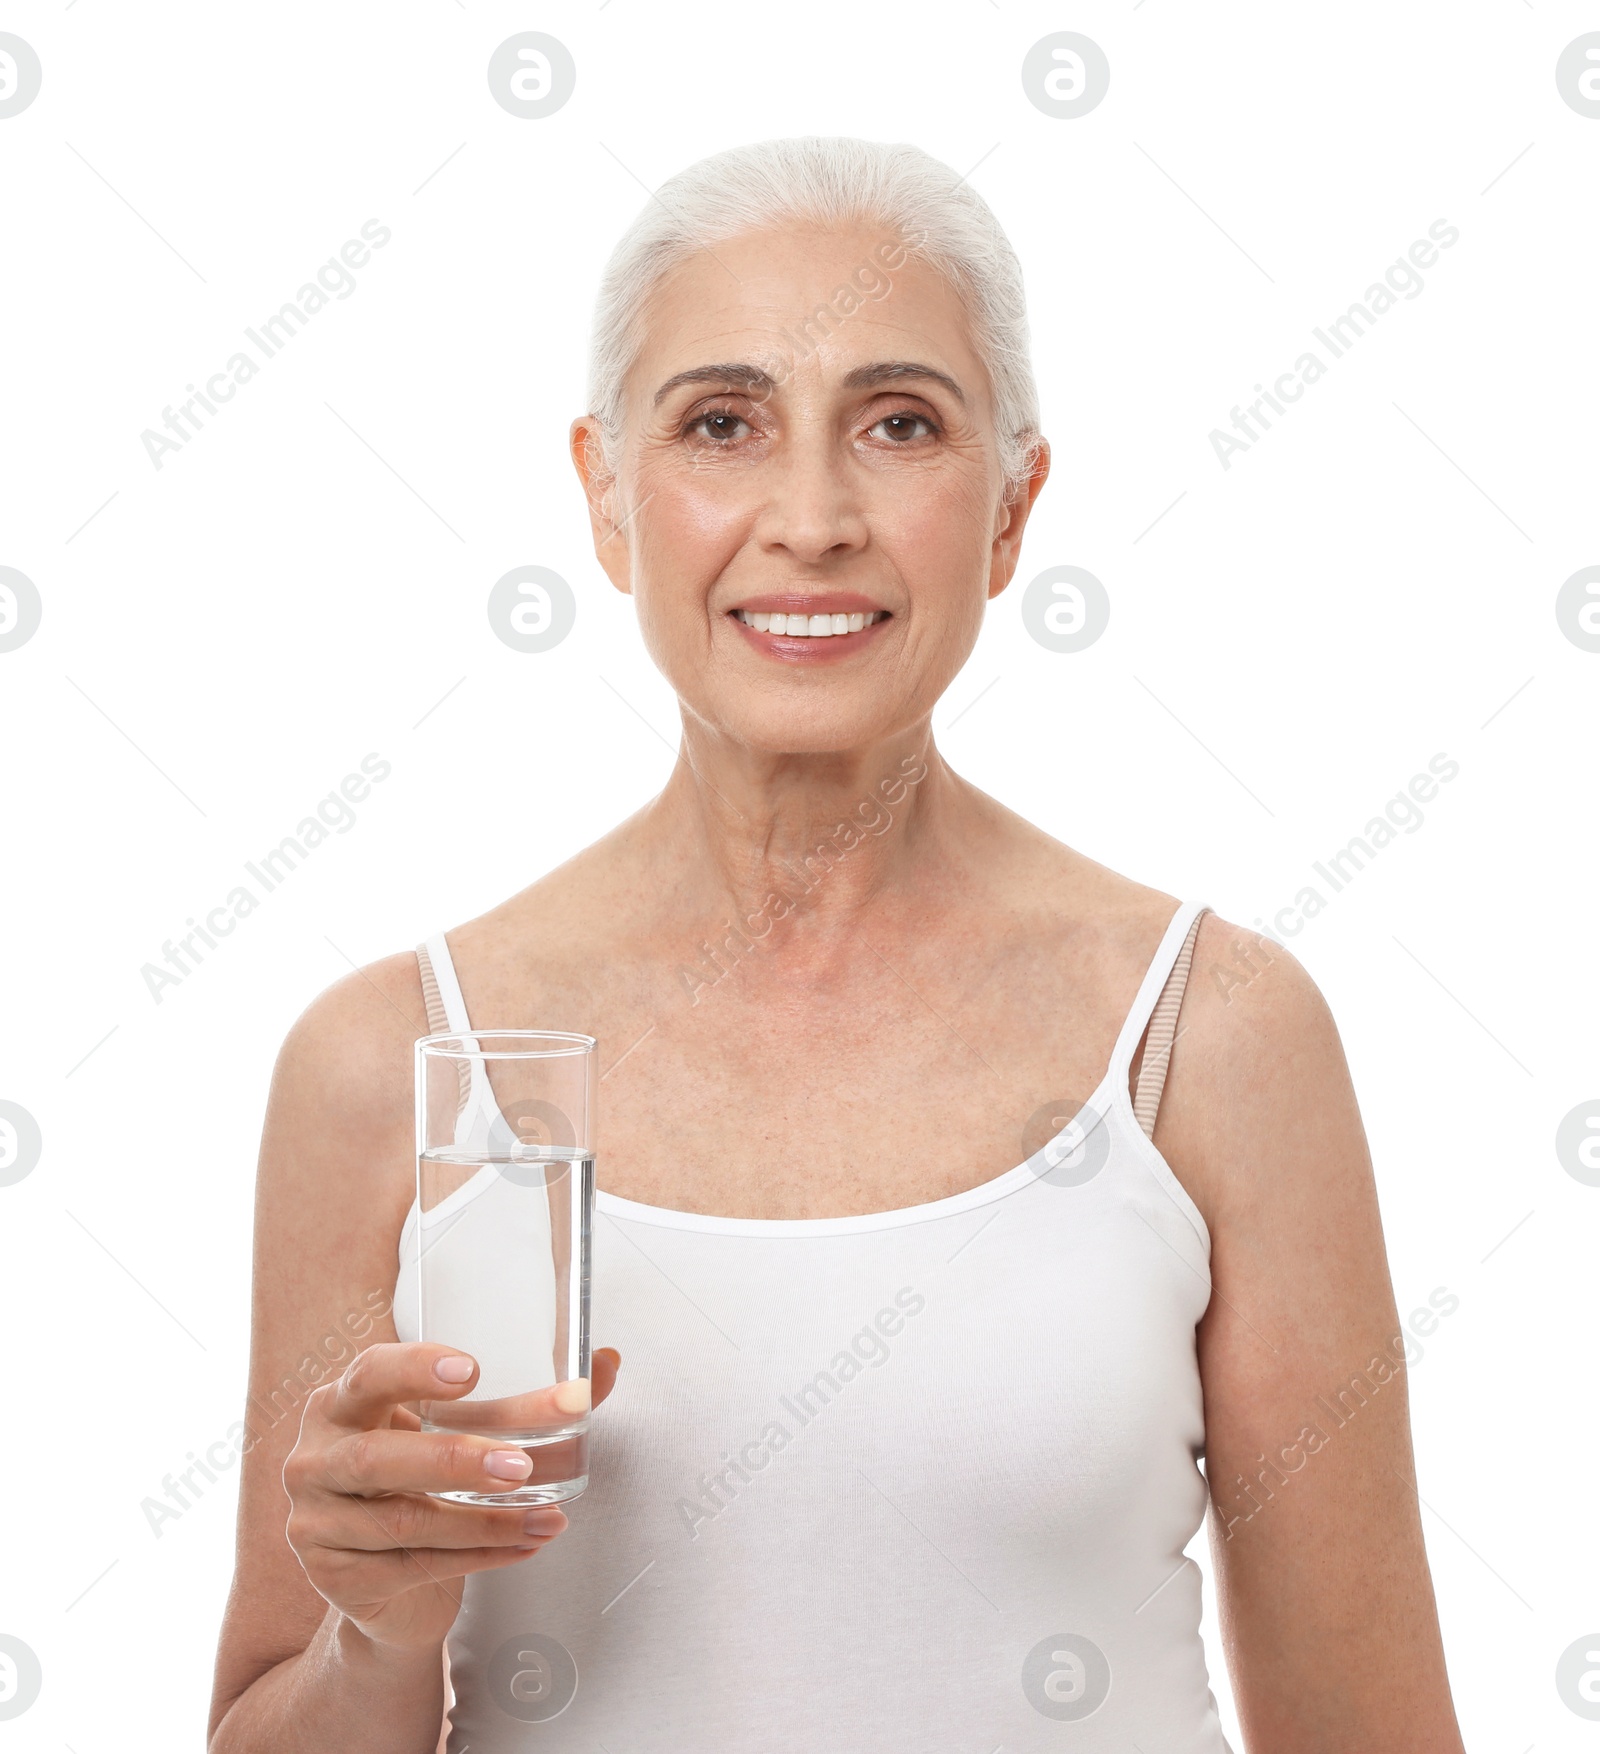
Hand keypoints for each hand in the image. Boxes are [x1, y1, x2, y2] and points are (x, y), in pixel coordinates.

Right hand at [283, 1341, 620, 1653]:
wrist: (384, 1581)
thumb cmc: (422, 1482)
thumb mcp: (462, 1434)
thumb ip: (526, 1404)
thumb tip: (605, 1365)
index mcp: (342, 1402)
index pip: (370, 1374)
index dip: (415, 1369)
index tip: (472, 1371)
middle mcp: (317, 1457)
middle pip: (379, 1455)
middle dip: (457, 1458)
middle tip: (521, 1466)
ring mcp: (317, 1522)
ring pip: (405, 1520)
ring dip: (485, 1521)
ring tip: (545, 1517)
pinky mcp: (335, 1579)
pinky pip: (416, 1567)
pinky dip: (480, 1556)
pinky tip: (525, 1544)